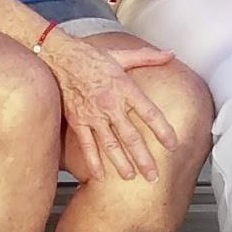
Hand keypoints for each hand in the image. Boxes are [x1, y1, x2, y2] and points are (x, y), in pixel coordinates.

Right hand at [42, 35, 176, 181]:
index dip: (163, 130)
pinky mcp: (78, 121)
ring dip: (122, 164)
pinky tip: (99, 176)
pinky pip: (87, 145)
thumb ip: (147, 56)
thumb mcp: (121, 55)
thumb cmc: (89, 56)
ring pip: (111, 145)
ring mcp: (93, 115)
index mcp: (124, 88)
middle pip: (131, 136)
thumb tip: (169, 54)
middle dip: (144, 158)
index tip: (172, 144)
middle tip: (153, 176)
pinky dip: (93, 162)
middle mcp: (110, 104)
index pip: (149, 113)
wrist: (58, 56)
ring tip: (131, 178)